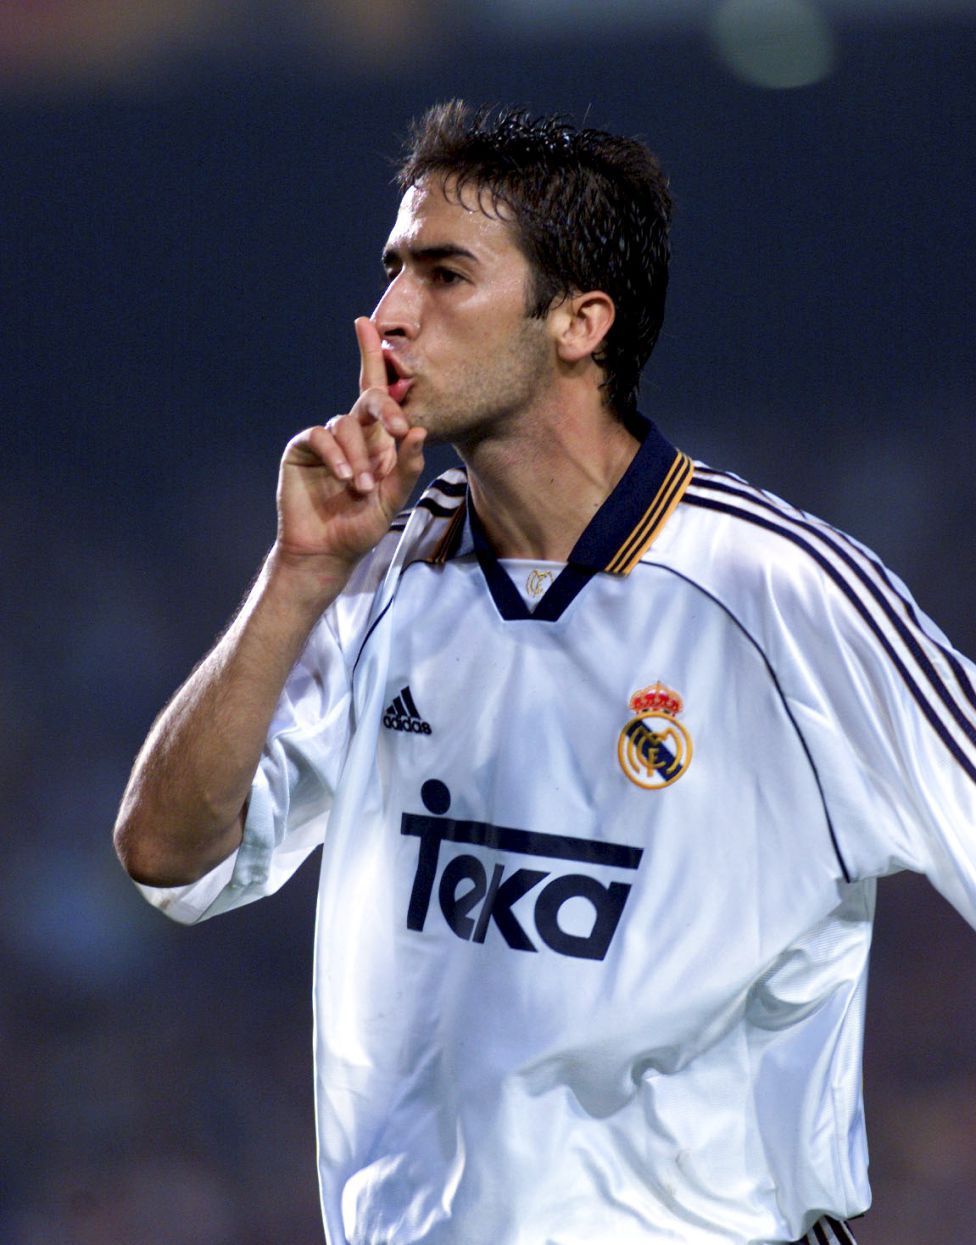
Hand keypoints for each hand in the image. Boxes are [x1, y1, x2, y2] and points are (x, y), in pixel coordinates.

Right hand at [275, 318, 426, 573]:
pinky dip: (336, 455)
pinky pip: (321, 436)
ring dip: (359, 456)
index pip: (379, 392)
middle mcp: (352, 432)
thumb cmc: (360, 526)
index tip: (367, 325)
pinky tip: (345, 477)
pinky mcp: (303, 448)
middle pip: (366, 397)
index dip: (372, 355)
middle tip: (395, 427)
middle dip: (382, 405)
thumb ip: (405, 468)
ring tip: (362, 487)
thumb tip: (418, 430)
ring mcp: (326, 439)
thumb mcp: (391, 499)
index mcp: (377, 439)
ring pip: (347, 425)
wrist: (325, 550)